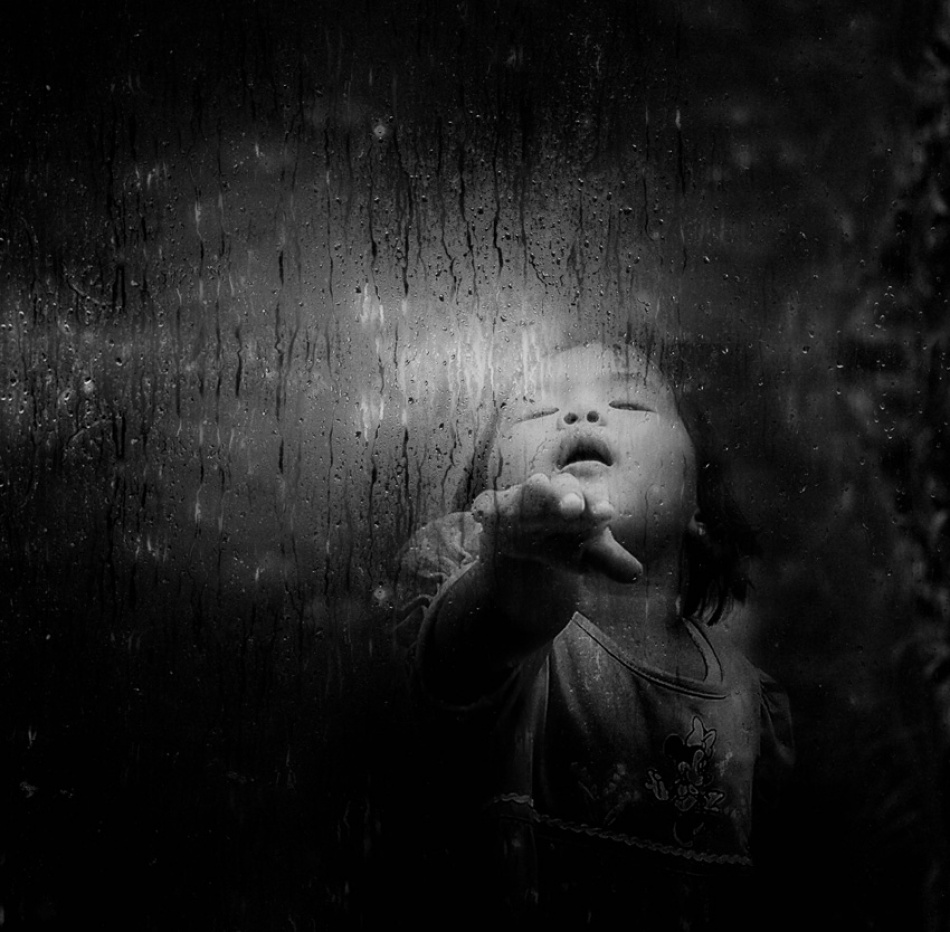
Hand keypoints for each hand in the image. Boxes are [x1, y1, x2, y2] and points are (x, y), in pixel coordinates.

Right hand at [472, 473, 642, 582]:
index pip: (590, 499)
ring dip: (531, 493)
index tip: (606, 514)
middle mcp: (551, 493)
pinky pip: (487, 504)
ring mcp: (520, 499)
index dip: (596, 506)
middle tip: (574, 506)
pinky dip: (484, 507)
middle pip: (560, 488)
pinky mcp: (493, 510)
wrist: (527, 542)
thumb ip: (610, 562)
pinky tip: (481, 514)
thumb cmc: (565, 542)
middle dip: (566, 494)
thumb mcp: (587, 555)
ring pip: (526, 491)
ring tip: (537, 487)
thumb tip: (635, 574)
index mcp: (579, 501)